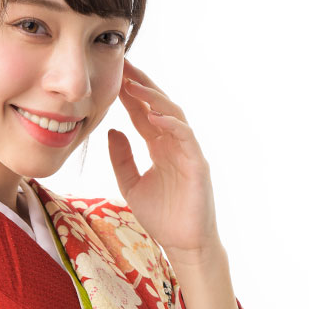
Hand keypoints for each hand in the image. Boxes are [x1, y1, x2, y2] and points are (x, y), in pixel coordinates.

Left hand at [109, 59, 218, 261]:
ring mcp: (188, 151)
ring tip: (134, 85)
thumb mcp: (130, 184)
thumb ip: (121, 158)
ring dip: (154, 99)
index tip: (112, 74)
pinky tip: (154, 116)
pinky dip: (170, 124)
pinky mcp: (198, 164)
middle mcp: (174, 144)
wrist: (182, 244)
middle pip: (158, 106)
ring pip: (173, 115)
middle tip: (123, 64)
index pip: (142, 113)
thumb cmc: (161, 216)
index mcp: (159, 147)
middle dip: (141, 85)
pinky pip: (185, 137)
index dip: (128, 94)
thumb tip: (111, 130)